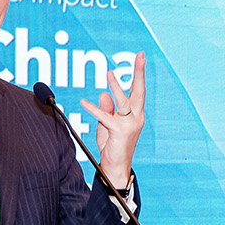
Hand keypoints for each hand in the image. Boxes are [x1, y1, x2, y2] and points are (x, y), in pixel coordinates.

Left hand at [80, 51, 145, 191]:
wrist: (116, 168)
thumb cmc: (113, 147)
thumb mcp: (107, 125)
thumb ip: (107, 110)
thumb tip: (103, 94)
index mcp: (136, 115)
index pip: (138, 91)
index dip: (139, 74)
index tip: (140, 57)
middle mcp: (137, 118)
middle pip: (139, 92)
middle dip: (140, 73)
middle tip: (140, 56)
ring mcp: (130, 125)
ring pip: (124, 101)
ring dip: (116, 87)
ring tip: (109, 73)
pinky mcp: (120, 132)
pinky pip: (105, 117)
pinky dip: (94, 109)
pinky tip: (84, 102)